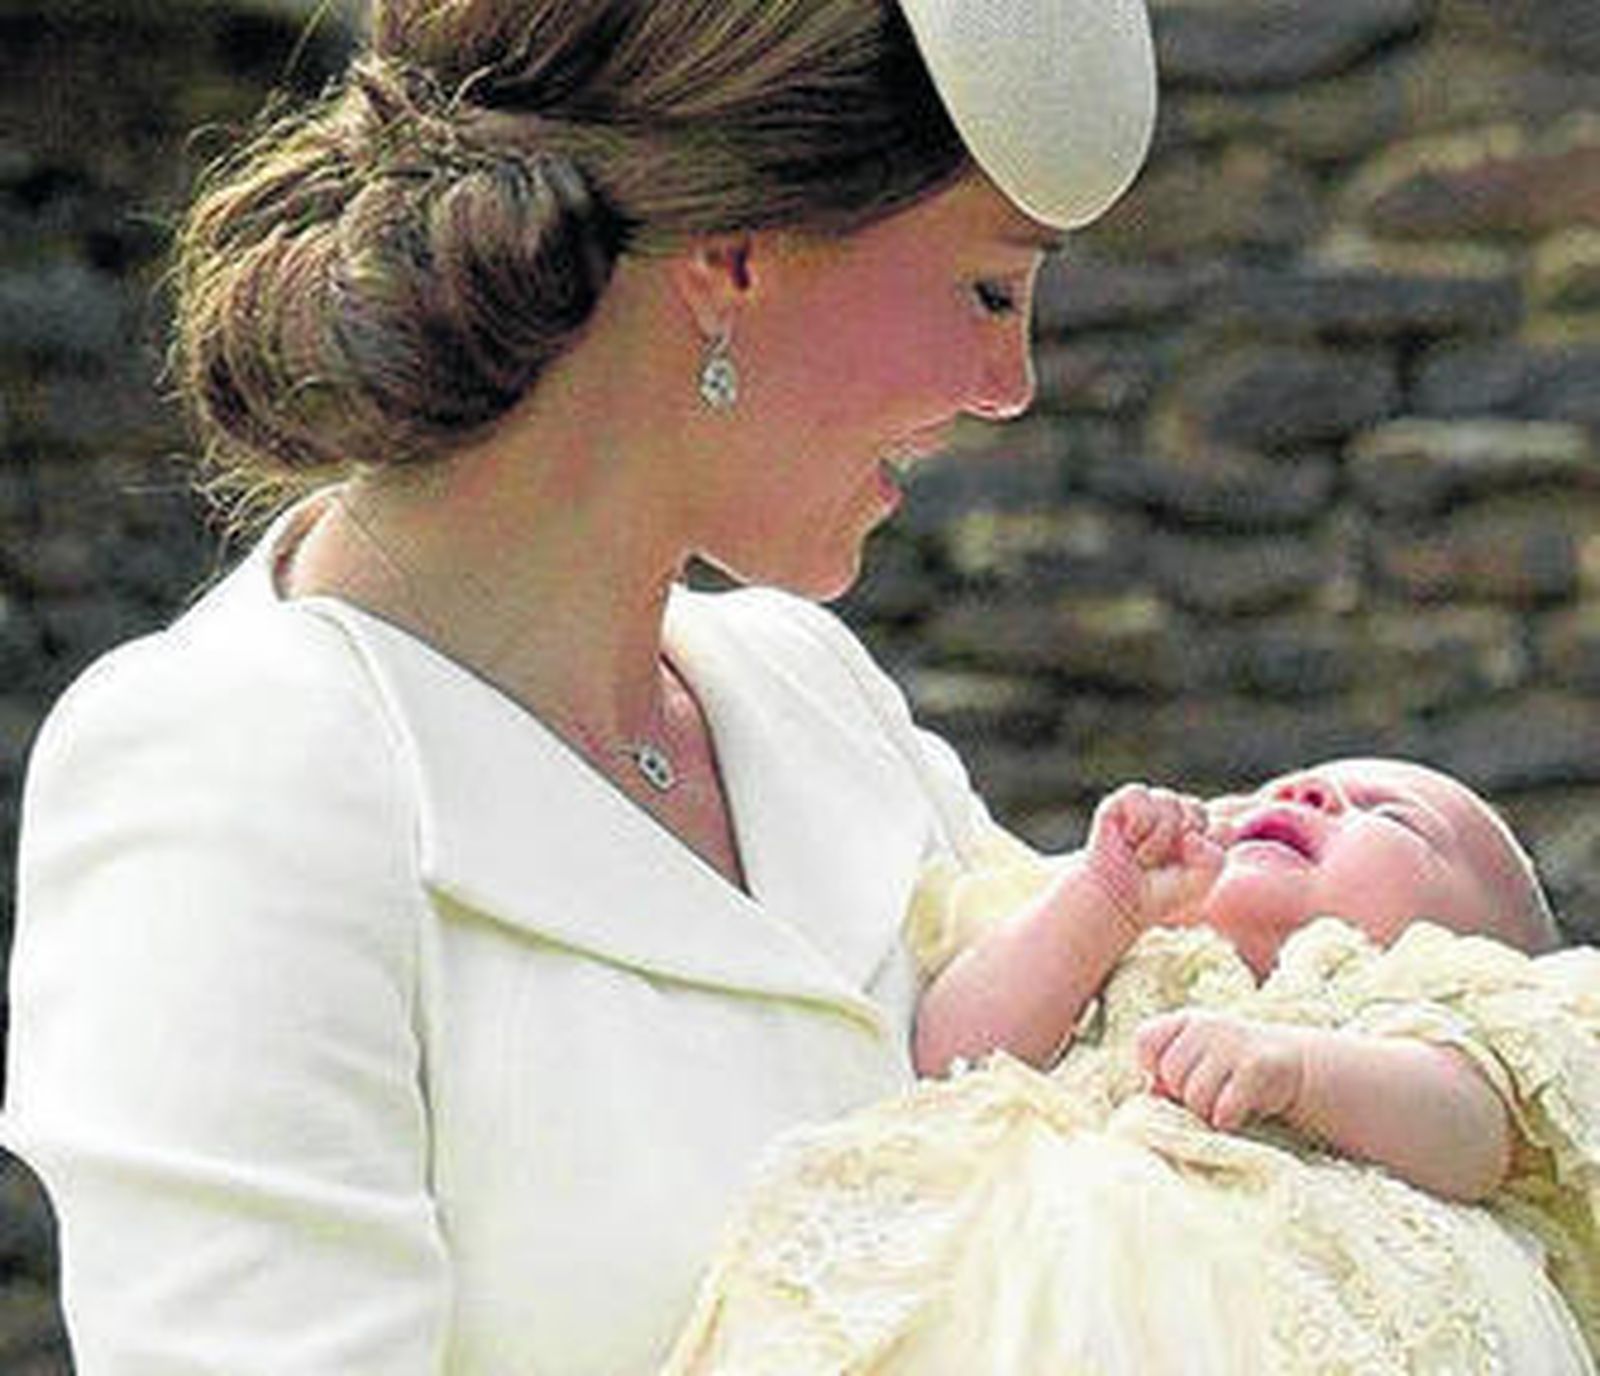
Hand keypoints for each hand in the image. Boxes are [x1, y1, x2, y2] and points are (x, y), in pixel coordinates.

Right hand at [1085, 784, 1222, 932]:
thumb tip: (1189, 834)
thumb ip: (1214, 858)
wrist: (1118, 901)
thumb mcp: (1201, 881)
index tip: (1189, 866)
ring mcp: (1146, 806)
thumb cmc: (1158, 892)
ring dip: (1157, 838)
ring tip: (1143, 855)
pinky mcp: (1118, 804)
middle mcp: (1172, 813)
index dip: (1207, 843)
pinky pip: (1140, 795)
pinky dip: (1137, 823)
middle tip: (1163, 861)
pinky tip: (1128, 840)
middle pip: (1196, 808)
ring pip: (1168, 801)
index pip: (1221, 822)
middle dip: (1182, 839)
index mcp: (1194, 829)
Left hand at [1136, 1011, 1308, 1131]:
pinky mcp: (1255, 1067)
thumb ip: (1167, 1073)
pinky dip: (1227, 1120)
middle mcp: (1207, 1025)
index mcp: (1187, 1020)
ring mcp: (1232, 1043)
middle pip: (1170, 1075)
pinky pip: (1222, 1110)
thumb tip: (1149, 1092)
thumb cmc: (1233, 1068)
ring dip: (1206, 1111)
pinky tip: (1239, 1111)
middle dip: (1183, 1095)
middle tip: (1207, 1095)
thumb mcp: (1198, 1061)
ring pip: (1194, 1096)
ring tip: (1223, 1103)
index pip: (1145, 1040)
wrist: (1296, 1065)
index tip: (1171, 1080)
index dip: (1151, 1067)